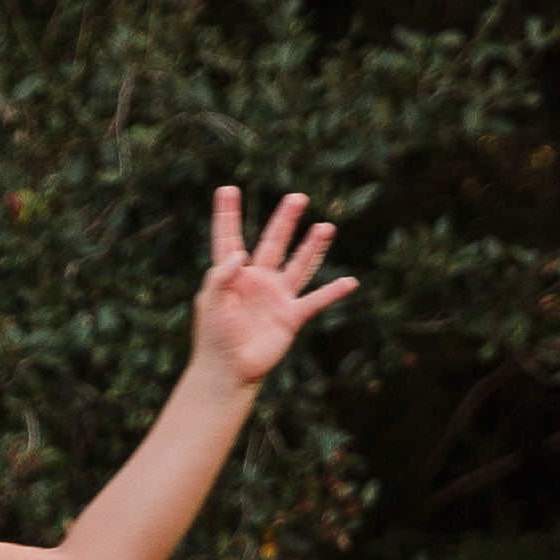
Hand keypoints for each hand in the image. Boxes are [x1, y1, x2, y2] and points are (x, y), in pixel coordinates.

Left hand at [189, 184, 355, 387]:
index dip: (228, 215)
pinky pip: (316, 301)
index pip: (229, 238)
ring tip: (325, 227)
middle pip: (273, 243)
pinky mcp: (291, 316)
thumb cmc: (213, 336)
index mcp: (232, 275)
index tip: (227, 190)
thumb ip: (220, 278)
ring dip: (312, 247)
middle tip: (298, 197)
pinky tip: (350, 282)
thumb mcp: (210, 303)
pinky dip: (333, 292)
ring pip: (299, 265)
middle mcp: (257, 280)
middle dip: (284, 221)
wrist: (229, 370)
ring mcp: (276, 296)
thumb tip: (239, 255)